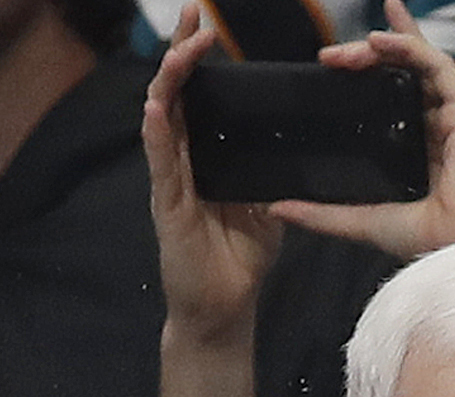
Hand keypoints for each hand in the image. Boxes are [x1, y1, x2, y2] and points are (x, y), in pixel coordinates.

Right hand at [143, 9, 287, 343]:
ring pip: (163, 120)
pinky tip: (156, 109)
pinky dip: (156, 135)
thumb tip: (299, 137)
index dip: (199, 59)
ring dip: (170, 81)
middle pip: (176, 95)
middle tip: (193, 15)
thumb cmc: (240, 258)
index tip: (207, 24)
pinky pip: (160, 165)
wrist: (222, 309)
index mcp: (204, 157)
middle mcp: (181, 163)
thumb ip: (273, 169)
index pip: (198, 96)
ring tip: (182, 49)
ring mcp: (171, 183)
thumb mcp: (266, 200)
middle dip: (182, 52)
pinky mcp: (168, 209)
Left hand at [269, 0, 454, 259]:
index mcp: (426, 144)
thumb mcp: (360, 220)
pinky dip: (409, 48)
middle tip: (332, 55)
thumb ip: (321, 213)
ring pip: (422, 62)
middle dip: (372, 53)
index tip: (340, 60)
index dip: (380, 65)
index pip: (402, 91)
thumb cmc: (428, 242)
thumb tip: (278, 209)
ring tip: (348, 50)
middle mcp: (446, 125)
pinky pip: (439, 66)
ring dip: (385, 46)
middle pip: (410, 70)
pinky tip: (380, 42)